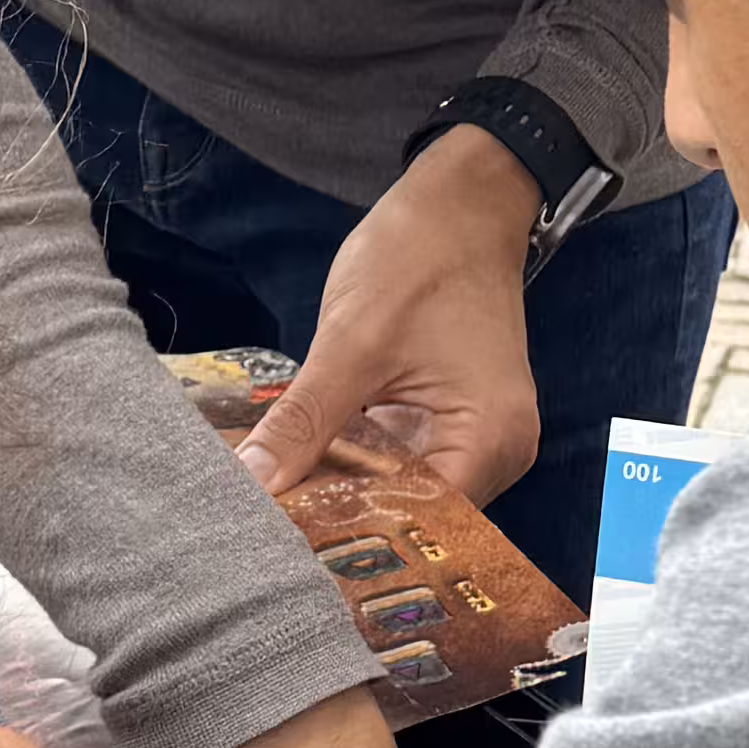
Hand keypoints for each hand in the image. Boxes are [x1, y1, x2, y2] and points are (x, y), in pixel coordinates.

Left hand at [240, 132, 543, 508]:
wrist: (461, 200)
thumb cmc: (423, 254)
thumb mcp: (352, 341)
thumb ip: (304, 420)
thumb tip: (254, 481)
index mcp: (489, 439)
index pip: (419, 521)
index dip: (351, 535)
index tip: (281, 547)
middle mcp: (494, 452)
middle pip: (410, 515)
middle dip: (339, 517)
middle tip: (264, 532)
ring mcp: (472, 437)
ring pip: (396, 489)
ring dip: (341, 490)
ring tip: (274, 505)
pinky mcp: (446, 420)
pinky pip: (395, 460)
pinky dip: (351, 462)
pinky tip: (301, 465)